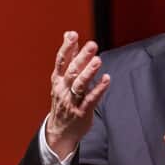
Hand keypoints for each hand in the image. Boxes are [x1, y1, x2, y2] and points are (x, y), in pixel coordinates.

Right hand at [45, 31, 110, 158]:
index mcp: (57, 80)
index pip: (61, 61)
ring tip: (97, 60)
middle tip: (92, 45)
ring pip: (79, 85)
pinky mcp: (82, 111)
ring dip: (89, 72)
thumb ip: (68, 57)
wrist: (60, 131)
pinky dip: (99, 89)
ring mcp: (72, 101)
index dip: (67, 48)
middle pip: (72, 71)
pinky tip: (106, 79)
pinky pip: (91, 99)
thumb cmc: (63, 101)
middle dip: (81, 57)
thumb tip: (68, 34)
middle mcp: (63, 89)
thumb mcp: (61, 79)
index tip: (73, 35)